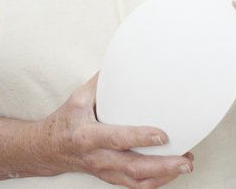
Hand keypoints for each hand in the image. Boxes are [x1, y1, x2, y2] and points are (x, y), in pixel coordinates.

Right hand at [42, 74, 193, 187]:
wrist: (49, 149)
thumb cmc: (67, 120)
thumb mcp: (78, 97)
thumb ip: (101, 81)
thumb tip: (123, 59)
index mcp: (88, 136)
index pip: (116, 139)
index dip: (140, 138)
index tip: (162, 135)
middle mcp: (97, 157)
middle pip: (133, 167)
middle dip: (162, 165)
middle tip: (186, 159)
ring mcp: (105, 171)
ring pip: (137, 180)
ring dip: (164, 175)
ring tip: (186, 164)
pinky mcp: (111, 178)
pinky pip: (135, 185)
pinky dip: (156, 181)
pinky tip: (172, 172)